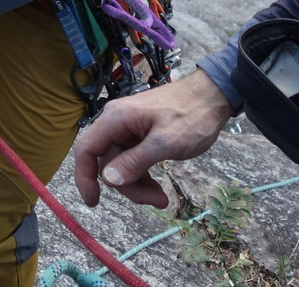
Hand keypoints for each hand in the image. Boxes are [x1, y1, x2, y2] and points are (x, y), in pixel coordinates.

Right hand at [72, 69, 235, 207]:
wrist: (213, 96)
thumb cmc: (191, 115)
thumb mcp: (166, 142)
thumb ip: (135, 161)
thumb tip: (108, 180)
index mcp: (115, 119)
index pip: (86, 150)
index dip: (84, 177)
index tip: (94, 202)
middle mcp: (116, 123)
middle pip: (107, 163)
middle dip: (127, 186)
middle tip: (156, 200)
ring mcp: (128, 129)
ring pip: (120, 165)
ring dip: (137, 185)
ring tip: (162, 198)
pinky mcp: (140, 135)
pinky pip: (132, 161)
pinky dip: (143, 176)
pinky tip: (158, 188)